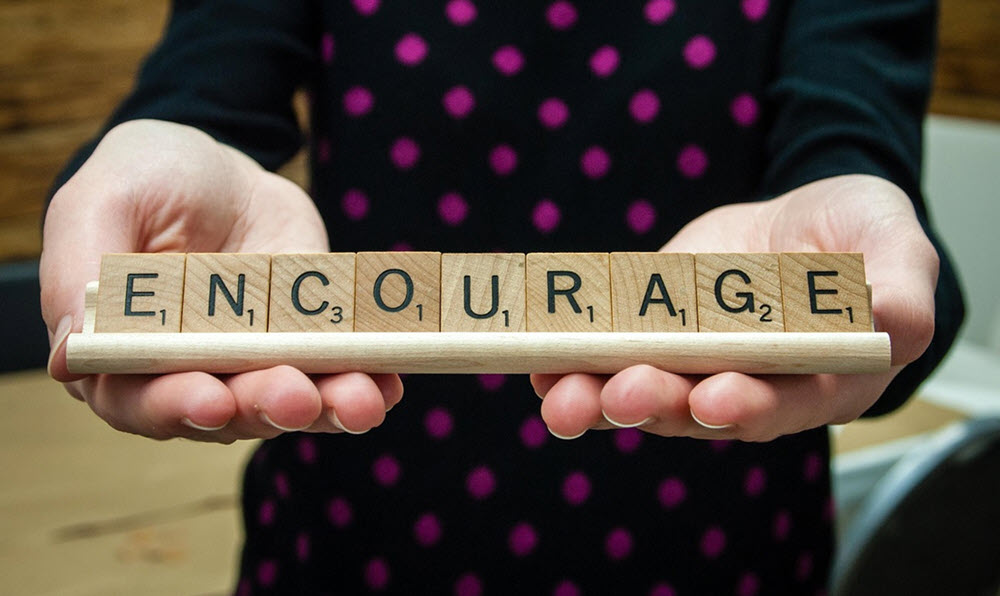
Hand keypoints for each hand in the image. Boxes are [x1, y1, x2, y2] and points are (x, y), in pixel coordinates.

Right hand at [42, 120, 401, 441]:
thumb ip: (78, 270)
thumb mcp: (102, 200)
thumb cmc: (147, 180)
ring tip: (361, 399)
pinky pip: (337, 373)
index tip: (212, 399)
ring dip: (325, 405)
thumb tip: (69, 354)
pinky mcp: (305, 346)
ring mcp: (255, 364)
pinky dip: (365, 380)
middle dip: (263, 407)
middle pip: (225, 411)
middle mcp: (189, 373)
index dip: (174, 407)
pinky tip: (387, 384)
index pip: (139, 400)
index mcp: (124, 354)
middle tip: (296, 396)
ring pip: (288, 402)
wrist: (222, 167)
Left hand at [531, 175, 937, 440]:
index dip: (751, 406)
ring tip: (561, 396)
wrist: (799, 223)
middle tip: (621, 393)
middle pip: (698, 409)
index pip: (785, 403)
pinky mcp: (649, 338)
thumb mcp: (894, 245)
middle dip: (658, 403)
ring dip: (598, 397)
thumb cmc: (857, 237)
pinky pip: (607, 358)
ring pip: (643, 393)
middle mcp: (747, 385)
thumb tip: (896, 321)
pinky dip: (571, 364)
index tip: (714, 398)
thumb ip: (901, 285)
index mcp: (817, 378)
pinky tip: (539, 364)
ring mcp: (691, 365)